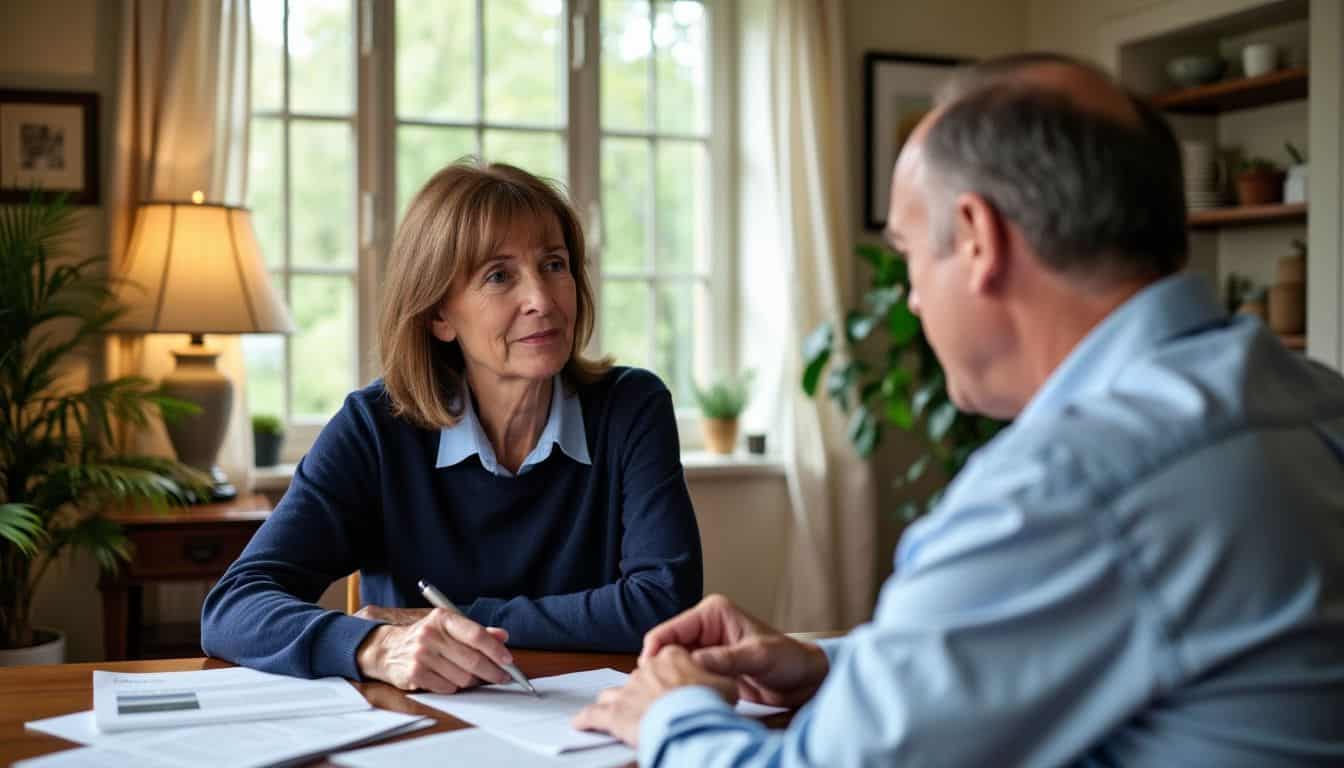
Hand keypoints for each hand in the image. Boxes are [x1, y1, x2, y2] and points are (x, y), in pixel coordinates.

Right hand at [355, 607, 513, 692]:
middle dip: (492, 672)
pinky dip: (453, 687)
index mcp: (443, 618)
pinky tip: (449, 679)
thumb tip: (503, 636)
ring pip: (462, 677)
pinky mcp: (414, 674)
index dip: (495, 650)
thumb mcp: (449, 627)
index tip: (508, 660)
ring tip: (470, 677)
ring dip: (471, 681)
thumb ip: (477, 632)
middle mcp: (431, 634)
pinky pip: (447, 688)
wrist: (386, 648)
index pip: (476, 634)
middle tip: (501, 677)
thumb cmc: (425, 637)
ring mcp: (421, 655)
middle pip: (472, 660)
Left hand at [572, 646, 735, 745]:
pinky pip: (593, 715)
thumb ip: (720, 682)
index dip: (673, 674)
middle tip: (652, 706)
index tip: (676, 686)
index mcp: (673, 657)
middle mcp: (646, 669)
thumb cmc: (706, 704)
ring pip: (614, 692)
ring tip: (615, 710)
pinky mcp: (613, 713)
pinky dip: (586, 719)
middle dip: (644, 690)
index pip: (669, 659)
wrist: (687, 720)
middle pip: (641, 678)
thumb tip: (722, 686)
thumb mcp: (726, 688)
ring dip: (614, 702)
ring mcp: (627, 690)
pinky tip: (580, 723)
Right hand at [643, 594, 828, 707]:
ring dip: (673, 679)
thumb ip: (726, 659)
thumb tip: (694, 663)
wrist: (803, 679)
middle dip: (663, 668)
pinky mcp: (708, 666)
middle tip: (662, 690)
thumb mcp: (758, 656)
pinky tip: (687, 698)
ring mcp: (705, 648)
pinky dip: (684, 687)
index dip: (655, 651)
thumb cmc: (788, 659)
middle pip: (666, 648)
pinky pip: (686, 676)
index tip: (650, 674)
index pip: (670, 630)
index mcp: (712, 613)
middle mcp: (705, 627)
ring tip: (675, 696)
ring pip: (673, 664)